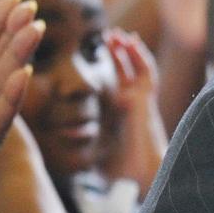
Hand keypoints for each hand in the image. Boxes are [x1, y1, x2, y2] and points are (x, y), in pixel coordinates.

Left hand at [101, 29, 166, 187]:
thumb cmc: (126, 174)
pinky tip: (130, 43)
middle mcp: (135, 105)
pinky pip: (146, 73)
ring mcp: (142, 102)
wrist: (145, 177)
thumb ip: (87, 157)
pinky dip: (140, 57)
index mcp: (126, 115)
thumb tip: (66, 169)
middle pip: (129, 73)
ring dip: (129, 51)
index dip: (116, 68)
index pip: (121, 85)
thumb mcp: (99, 161)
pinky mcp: (145, 100)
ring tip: (118, 35)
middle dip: (120, 55)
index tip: (105, 54)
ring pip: (139, 69)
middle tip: (110, 37)